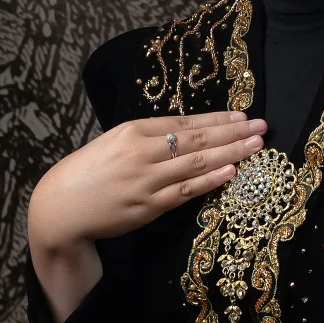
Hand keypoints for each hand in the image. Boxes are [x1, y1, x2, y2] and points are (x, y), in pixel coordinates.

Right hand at [27, 112, 264, 320]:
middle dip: (232, 132)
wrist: (61, 207)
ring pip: (195, 163)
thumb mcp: (115, 142)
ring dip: (230, 152)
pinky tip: (231, 171)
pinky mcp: (147, 207)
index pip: (184, 122)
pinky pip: (185, 191)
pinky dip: (209, 180)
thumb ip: (149, 137)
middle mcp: (141, 152)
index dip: (216, 119)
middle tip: (262, 126)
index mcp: (132, 131)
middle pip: (196, 139)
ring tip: (256, 145)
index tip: (243, 115)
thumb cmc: (90, 172)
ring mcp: (145, 180)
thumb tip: (190, 132)